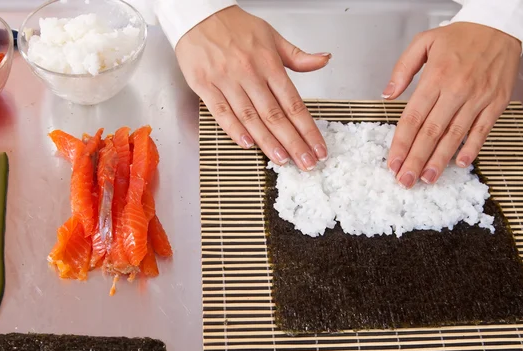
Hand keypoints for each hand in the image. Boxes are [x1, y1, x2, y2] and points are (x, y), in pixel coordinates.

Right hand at [175, 6, 330, 170]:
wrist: (198, 15)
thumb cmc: (235, 27)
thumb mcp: (272, 36)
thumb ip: (297, 56)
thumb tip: (324, 60)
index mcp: (269, 63)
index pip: (293, 103)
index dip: (307, 129)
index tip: (317, 147)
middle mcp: (250, 73)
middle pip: (275, 115)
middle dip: (293, 142)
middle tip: (306, 163)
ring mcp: (226, 80)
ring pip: (250, 117)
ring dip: (268, 141)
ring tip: (282, 160)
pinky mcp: (205, 85)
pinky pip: (221, 111)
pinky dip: (233, 129)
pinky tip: (247, 144)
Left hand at [384, 22, 521, 187]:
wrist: (498, 26)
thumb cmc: (460, 36)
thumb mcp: (424, 42)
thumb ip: (402, 69)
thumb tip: (387, 95)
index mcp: (435, 78)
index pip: (412, 118)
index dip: (401, 143)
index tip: (393, 162)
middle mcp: (456, 90)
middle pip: (431, 132)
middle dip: (416, 159)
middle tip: (405, 180)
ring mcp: (477, 98)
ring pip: (454, 135)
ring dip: (439, 160)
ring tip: (427, 178)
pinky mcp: (495, 103)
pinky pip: (482, 130)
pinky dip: (471, 148)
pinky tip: (459, 163)